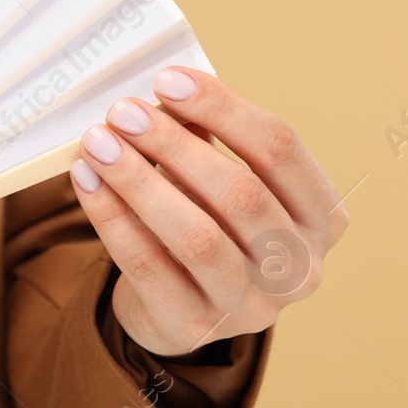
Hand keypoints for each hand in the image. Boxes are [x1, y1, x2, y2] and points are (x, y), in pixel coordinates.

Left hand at [68, 67, 347, 357]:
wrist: (174, 305)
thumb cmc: (205, 221)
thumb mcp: (215, 179)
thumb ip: (203, 137)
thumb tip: (166, 92)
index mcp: (322, 217)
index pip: (281, 149)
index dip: (224, 109)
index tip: (167, 79)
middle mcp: (300, 268)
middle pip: (240, 194)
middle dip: (175, 145)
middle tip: (124, 112)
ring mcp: (252, 306)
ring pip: (197, 237)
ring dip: (140, 182)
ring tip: (98, 142)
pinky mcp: (195, 327)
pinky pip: (148, 266)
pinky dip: (112, 218)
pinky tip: (86, 181)